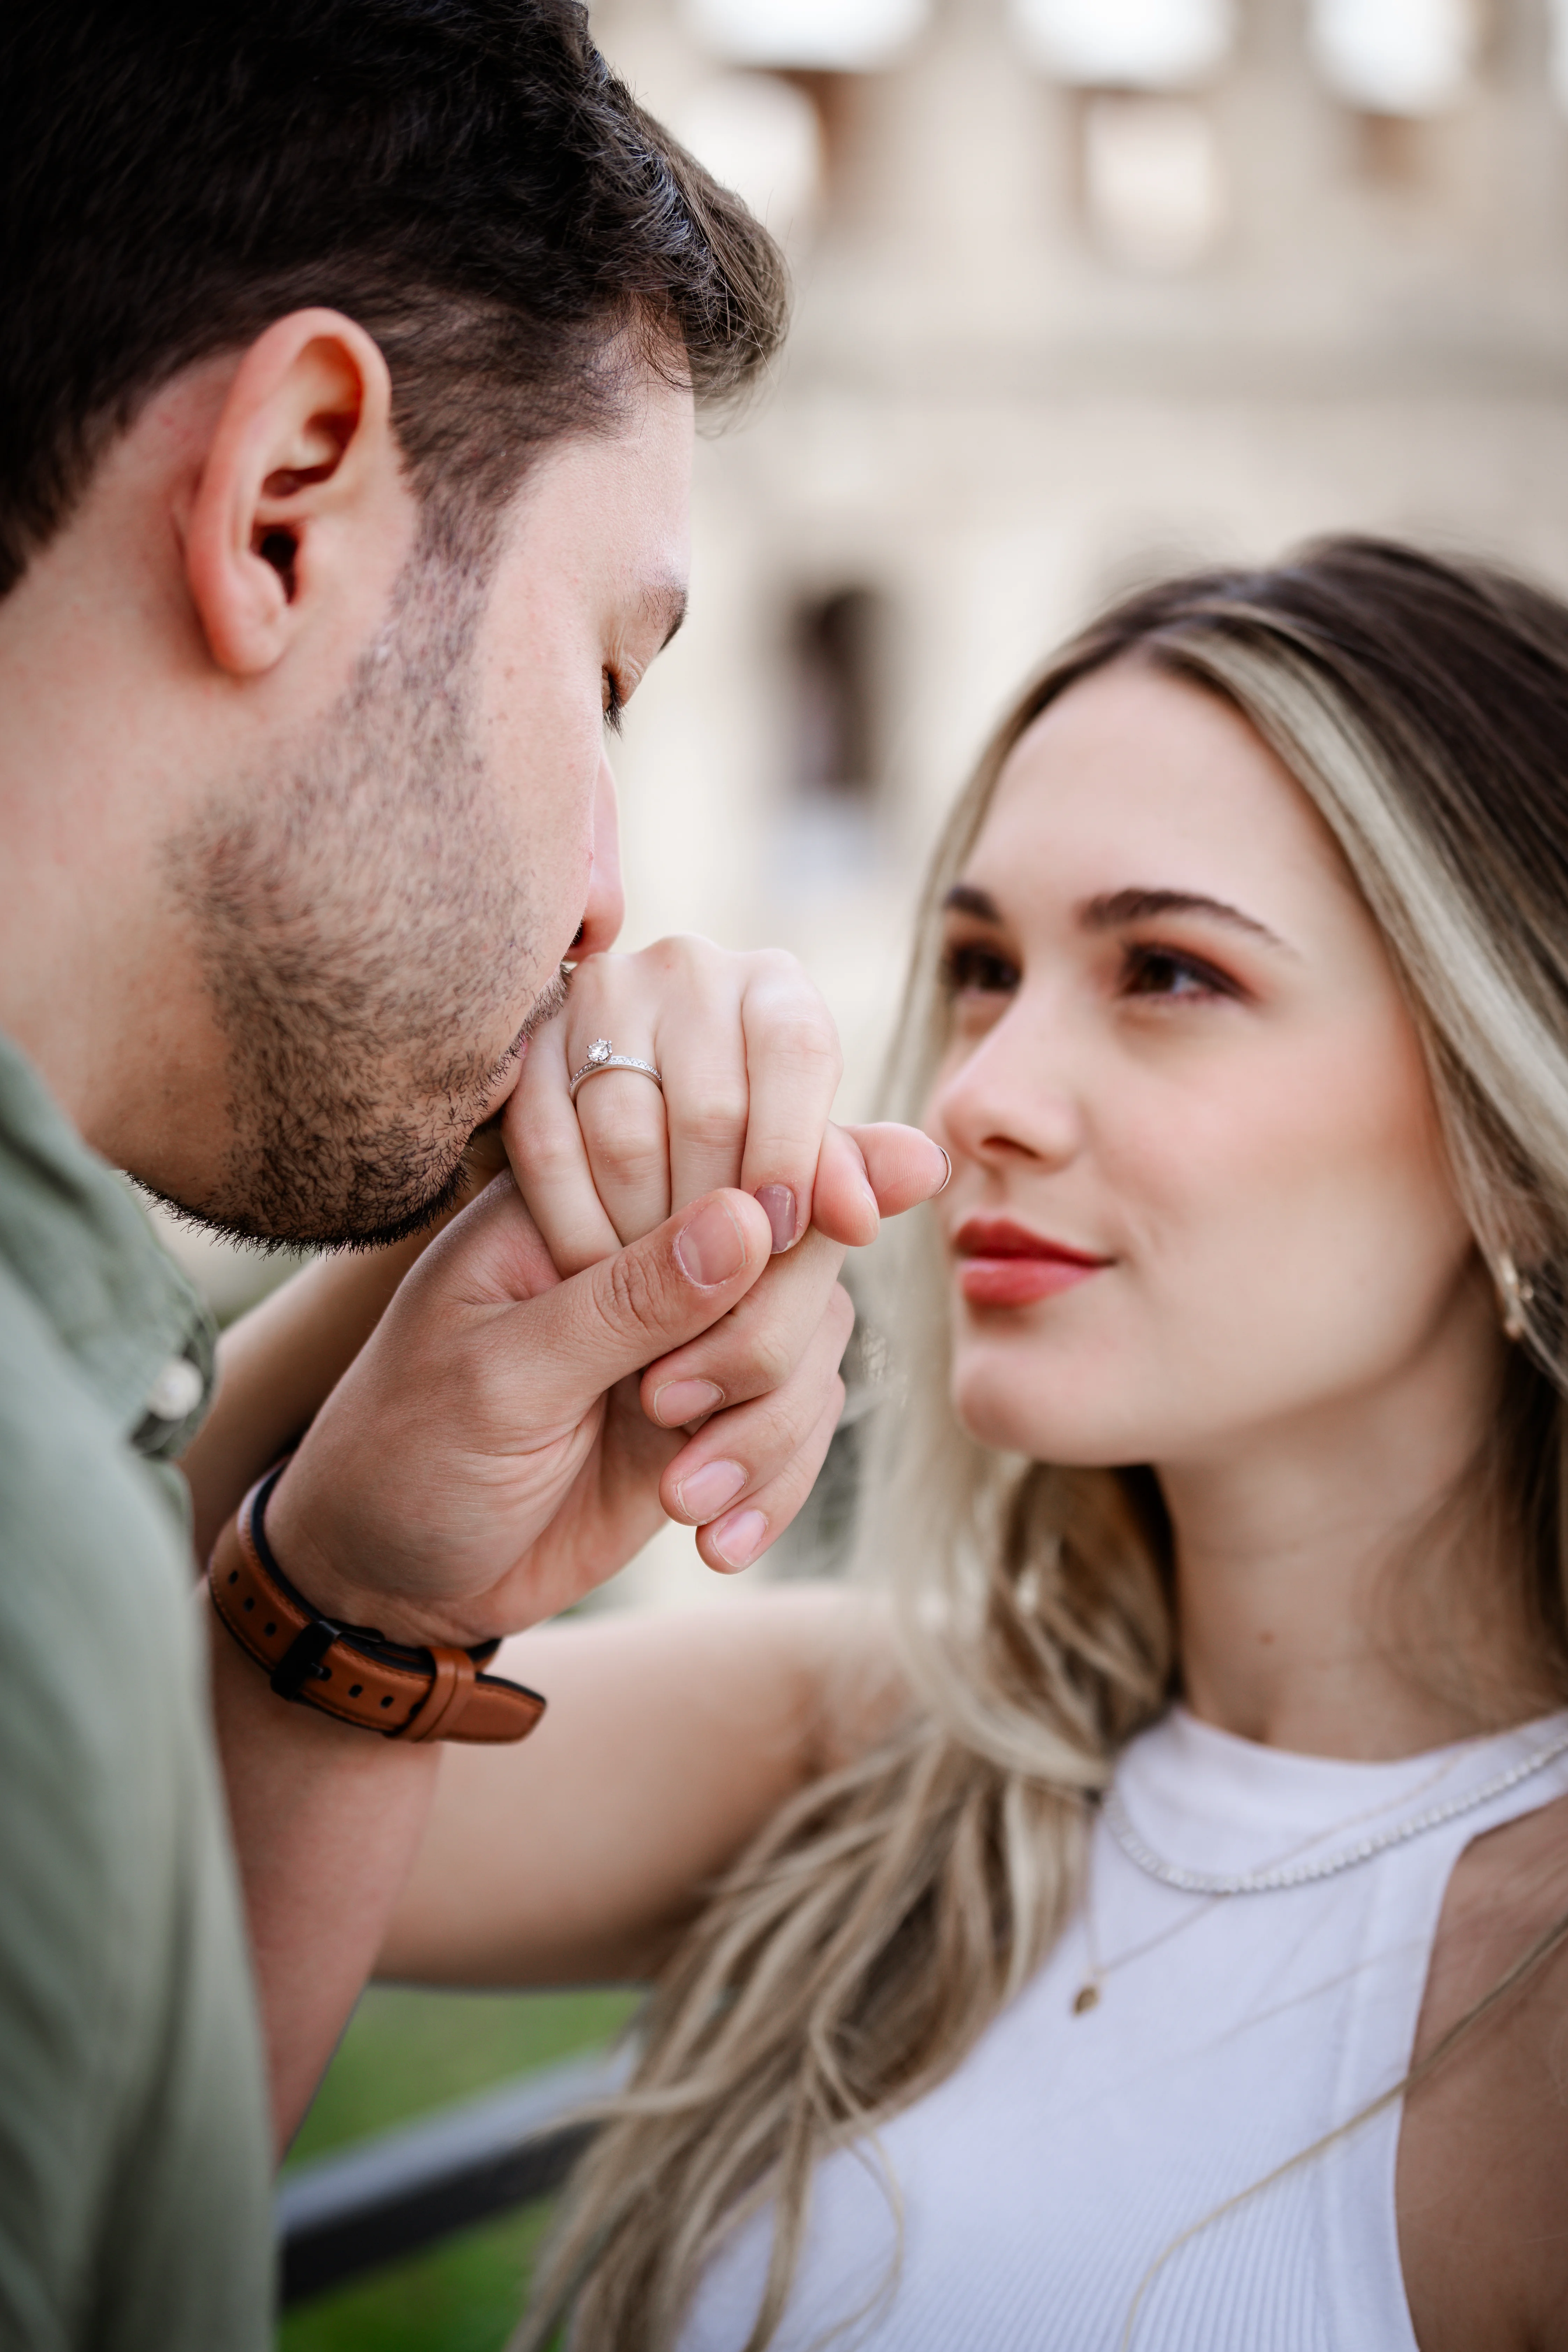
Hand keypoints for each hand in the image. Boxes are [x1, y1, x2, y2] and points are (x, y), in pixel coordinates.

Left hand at [263, 941, 945, 1637]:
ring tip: (683, 1499)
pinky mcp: (712, 1418)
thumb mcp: (502, 1377)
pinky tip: (715, 1542)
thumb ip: (627, 1301)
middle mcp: (648, 1254)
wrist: (388, 1581)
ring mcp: (689, 1336)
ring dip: (767, 1432)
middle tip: (668, 1410)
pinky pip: (798, 1427)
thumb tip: (753, 1218)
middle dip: (761, 1341)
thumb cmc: (408, 1456)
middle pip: (794, 1246)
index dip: (807, 1168)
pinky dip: (774, 1487)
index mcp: (580, 1199)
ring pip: (811, 1344)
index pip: (719, 1144)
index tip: (850, 1214)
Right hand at [507, 936, 939, 1266]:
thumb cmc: (740, 1165)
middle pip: (710, 1107)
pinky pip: (544, 1142)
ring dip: (646, 1239)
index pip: (798, 1052)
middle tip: (723, 1298)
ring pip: (624, 1134)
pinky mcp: (529, 1039)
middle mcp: (691, 967)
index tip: (785, 1234)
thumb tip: (926, 1168)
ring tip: (666, 1303)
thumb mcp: (802, 1166)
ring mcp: (600, 994)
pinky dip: (573, 1222)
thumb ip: (852, 1171)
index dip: (793, 1151)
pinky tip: (598, 1275)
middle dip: (719, 1222)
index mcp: (776, 985)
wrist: (630, 1150)